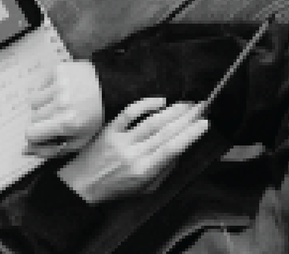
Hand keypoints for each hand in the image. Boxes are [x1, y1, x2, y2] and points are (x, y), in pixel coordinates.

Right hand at [24, 60, 106, 157]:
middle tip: (57, 117)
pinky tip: (62, 91)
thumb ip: (50, 149)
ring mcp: (59, 85)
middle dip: (42, 120)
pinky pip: (40, 84)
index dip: (35, 134)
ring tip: (59, 103)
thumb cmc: (96, 117)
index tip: (42, 132)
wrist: (110, 89)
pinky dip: (47, 89)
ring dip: (43, 104)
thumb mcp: (79, 140)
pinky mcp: (58, 70)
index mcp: (66, 123)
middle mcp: (61, 103)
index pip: (30, 132)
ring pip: (34, 100)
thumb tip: (26, 150)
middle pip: (33, 116)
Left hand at [55, 98, 207, 205]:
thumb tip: (182, 149)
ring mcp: (121, 141)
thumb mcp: (146, 188)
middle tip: (202, 106)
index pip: (173, 149)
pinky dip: (145, 104)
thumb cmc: (117, 188)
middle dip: (187, 117)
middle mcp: (134, 155)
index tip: (204, 123)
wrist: (83, 185)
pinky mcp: (110, 130)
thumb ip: (165, 170)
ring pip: (152, 121)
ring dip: (172, 110)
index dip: (190, 134)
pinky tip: (161, 100)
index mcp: (145, 171)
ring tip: (187, 103)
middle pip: (166, 132)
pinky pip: (129, 113)